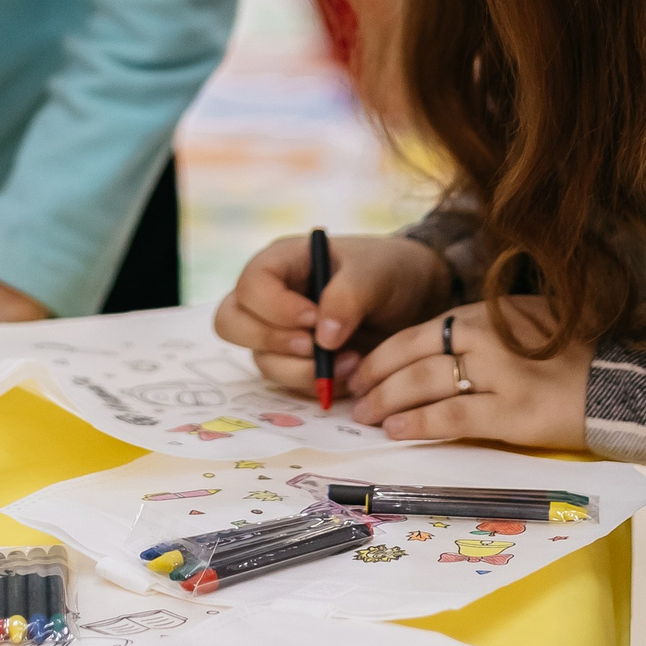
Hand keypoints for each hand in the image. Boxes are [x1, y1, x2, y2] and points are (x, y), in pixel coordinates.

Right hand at [214, 231, 452, 397]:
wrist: (414, 300)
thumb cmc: (389, 272)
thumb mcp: (375, 274)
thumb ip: (348, 297)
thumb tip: (322, 337)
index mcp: (282, 261)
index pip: (251, 284)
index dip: (275, 308)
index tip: (313, 320)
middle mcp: (270, 297)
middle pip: (231, 324)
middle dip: (272, 341)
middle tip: (314, 347)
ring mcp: (278, 332)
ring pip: (261, 360)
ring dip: (303, 370)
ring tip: (351, 361)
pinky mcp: (295, 361)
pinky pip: (288, 383)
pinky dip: (317, 384)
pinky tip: (351, 372)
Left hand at [349, 296, 591, 450]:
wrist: (628, 384)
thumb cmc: (577, 355)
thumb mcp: (527, 323)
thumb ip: (485, 329)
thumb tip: (434, 350)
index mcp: (489, 314)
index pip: (420, 332)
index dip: (385, 353)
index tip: (363, 371)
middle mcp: (489, 338)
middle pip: (413, 354)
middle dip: (375, 377)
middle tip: (354, 397)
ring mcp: (500, 375)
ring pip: (424, 382)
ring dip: (387, 399)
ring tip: (367, 415)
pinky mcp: (513, 413)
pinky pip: (452, 416)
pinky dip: (418, 422)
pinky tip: (397, 429)